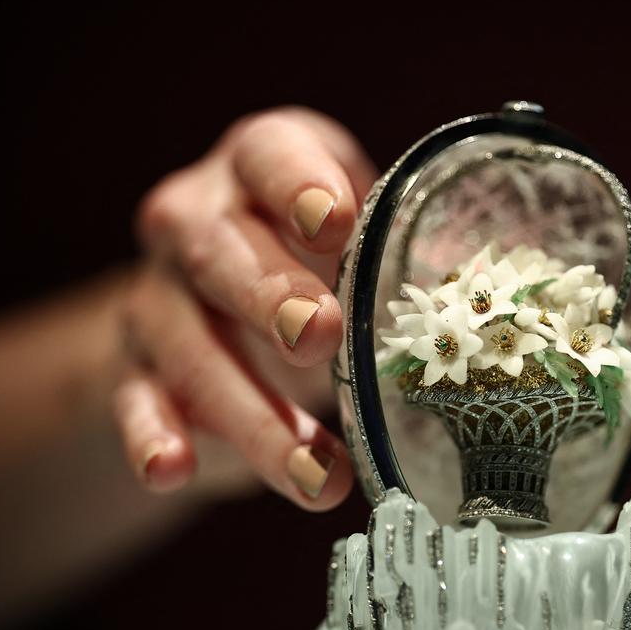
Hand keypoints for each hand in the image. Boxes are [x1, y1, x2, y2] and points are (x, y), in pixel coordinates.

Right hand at [115, 107, 377, 509]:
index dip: (299, 183)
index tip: (337, 221)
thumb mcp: (358, 245)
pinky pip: (134, 404)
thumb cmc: (314, 265)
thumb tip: (497, 302)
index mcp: (260, 171)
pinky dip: (152, 440)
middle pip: (219, 252)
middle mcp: (196, 223)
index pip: (269, 157)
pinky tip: (173, 473)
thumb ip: (402, 256)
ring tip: (315, 473)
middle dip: (270, 296)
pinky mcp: (133, 372)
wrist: (206, 311)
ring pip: (188, 348)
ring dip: (252, 413)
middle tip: (321, 337)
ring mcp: (158, 299)